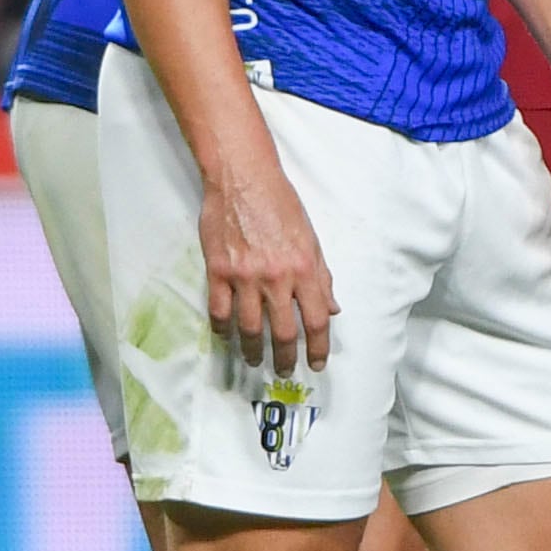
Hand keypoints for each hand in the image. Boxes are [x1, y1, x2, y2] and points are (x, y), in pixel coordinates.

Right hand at [199, 157, 335, 378]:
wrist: (243, 179)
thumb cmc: (281, 204)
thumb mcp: (312, 239)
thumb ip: (322, 277)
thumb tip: (333, 309)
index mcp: (304, 269)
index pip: (317, 319)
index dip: (319, 347)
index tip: (317, 363)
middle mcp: (277, 277)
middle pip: (284, 332)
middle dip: (286, 359)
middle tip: (284, 371)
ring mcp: (245, 276)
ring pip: (250, 328)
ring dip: (253, 351)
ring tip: (254, 361)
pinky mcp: (218, 271)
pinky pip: (219, 311)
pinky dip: (223, 329)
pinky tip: (228, 336)